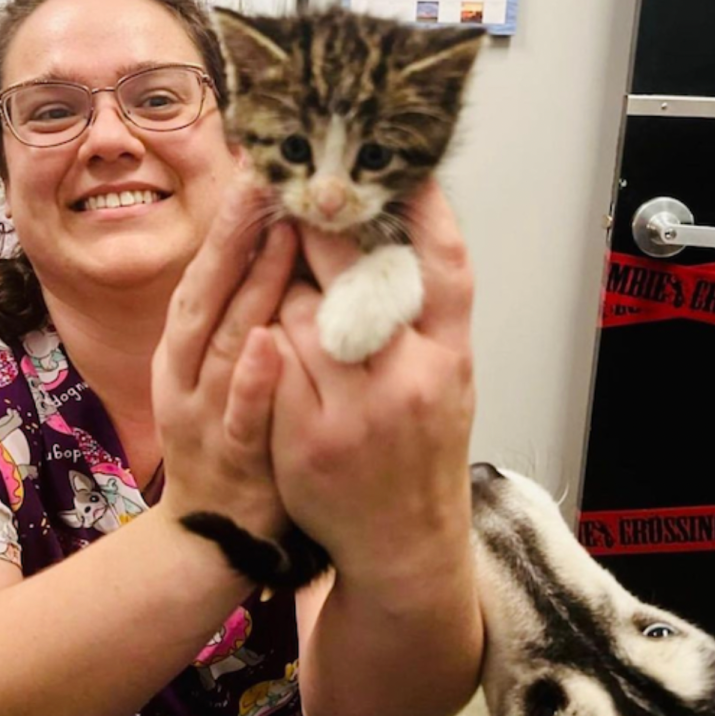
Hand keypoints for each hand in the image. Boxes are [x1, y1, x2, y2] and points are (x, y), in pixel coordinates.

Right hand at [152, 179, 297, 538]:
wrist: (214, 537)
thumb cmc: (233, 439)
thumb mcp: (225, 371)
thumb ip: (244, 317)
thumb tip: (274, 247)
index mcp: (186, 349)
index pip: (206, 273)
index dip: (228, 222)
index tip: (257, 168)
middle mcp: (185, 373)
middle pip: (208, 294)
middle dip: (235, 234)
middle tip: (268, 176)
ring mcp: (204, 416)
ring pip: (227, 343)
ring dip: (252, 287)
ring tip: (280, 233)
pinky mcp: (233, 458)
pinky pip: (242, 415)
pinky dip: (252, 380)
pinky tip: (271, 343)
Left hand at [270, 181, 474, 584]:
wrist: (403, 546)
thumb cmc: (422, 458)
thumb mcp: (448, 388)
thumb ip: (425, 326)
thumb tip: (393, 248)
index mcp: (451, 361)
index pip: (448, 268)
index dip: (427, 211)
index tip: (402, 169)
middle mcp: (411, 381)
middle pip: (357, 275)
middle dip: (322, 232)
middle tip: (300, 202)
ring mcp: (356, 410)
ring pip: (300, 311)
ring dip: (285, 290)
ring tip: (283, 284)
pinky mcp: (306, 435)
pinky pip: (271, 358)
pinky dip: (265, 338)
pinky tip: (263, 337)